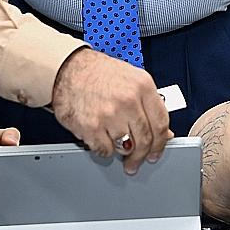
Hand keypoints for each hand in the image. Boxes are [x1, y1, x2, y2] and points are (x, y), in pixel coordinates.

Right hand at [50, 47, 171, 174]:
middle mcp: (128, 100)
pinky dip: (103, 149)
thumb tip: (162, 131)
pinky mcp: (91, 127)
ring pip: (126, 148)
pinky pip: (105, 151)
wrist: (66, 68)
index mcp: (142, 86)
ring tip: (114, 141)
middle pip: (145, 140)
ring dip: (121, 150)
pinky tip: (100, 138)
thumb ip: (148, 104)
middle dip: (141, 156)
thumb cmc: (97, 72)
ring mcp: (110, 115)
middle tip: (136, 161)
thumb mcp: (131, 79)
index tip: (156, 152)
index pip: (161, 123)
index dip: (160, 143)